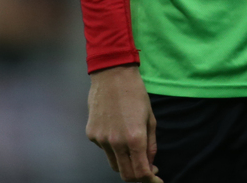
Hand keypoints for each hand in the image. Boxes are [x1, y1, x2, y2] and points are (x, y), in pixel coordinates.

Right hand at [86, 64, 162, 182]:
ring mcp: (101, 140)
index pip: (141, 173)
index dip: (150, 180)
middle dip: (138, 177)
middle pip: (126, 175)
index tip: (156, 180)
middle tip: (146, 170)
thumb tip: (150, 165)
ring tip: (132, 149)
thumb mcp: (150, 117)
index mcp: (134, 138)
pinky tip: (117, 131)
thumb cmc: (135, 92)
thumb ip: (151, 144)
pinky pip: (104, 150)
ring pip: (114, 164)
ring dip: (125, 163)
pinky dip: (113, 148)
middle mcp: (116, 142)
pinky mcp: (91, 134)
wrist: (112, 73)